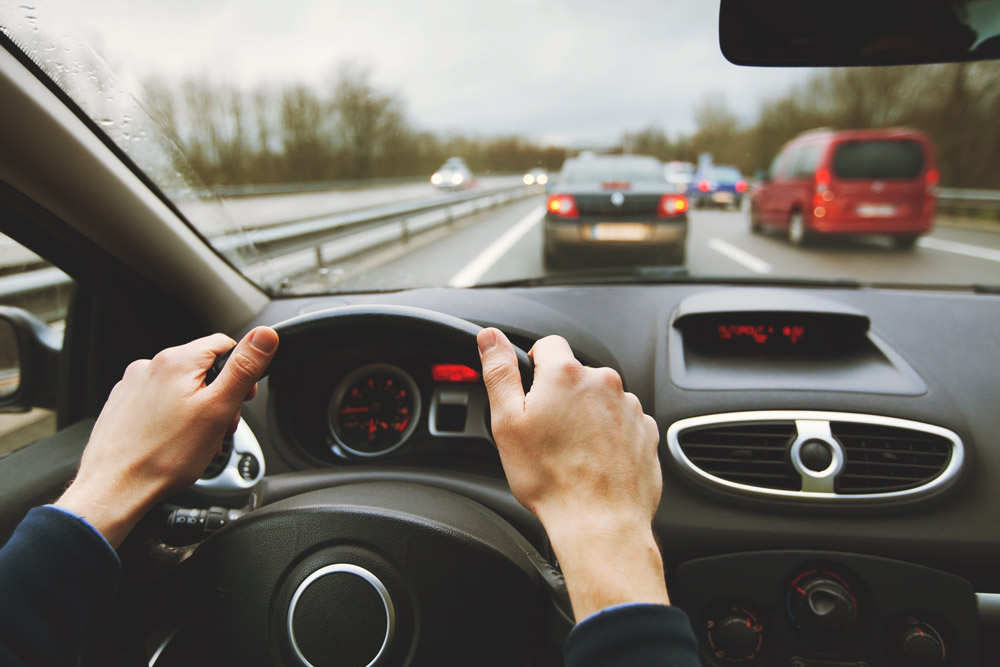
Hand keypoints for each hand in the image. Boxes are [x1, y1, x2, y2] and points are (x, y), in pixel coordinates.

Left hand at [56, 327, 278, 547]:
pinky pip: (159, 404)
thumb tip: (265, 335)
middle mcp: (149, 366)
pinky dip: (173, 419)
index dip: (241, 372)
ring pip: (181, 389)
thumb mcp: (218, 409)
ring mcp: (132, 386)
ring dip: (197, 411)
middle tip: (219, 428)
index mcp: (176, 361)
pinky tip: (174, 443)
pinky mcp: (122, 406)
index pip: (224, 344)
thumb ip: (244, 368)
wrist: (114, 489)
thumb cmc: (164, 456)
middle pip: (202, 369)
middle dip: (218, 397)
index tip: (242, 398)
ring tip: (197, 441)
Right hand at [478, 328, 668, 619]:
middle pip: (576, 375)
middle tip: (546, 434)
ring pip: (600, 400)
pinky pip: (622, 423)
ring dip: (587, 417)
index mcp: (566, 374)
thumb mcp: (507, 422)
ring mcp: (630, 407)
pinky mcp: (646, 432)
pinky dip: (609, 437)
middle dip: (561, 397)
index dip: (534, 367)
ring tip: (572, 454)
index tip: (531, 395)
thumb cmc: (550, 479)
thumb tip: (490, 337)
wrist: (599, 522)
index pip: (548, 345)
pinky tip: (595, 462)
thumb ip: (500, 372)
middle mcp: (604, 382)